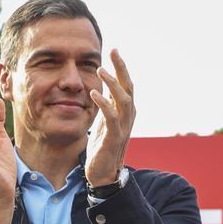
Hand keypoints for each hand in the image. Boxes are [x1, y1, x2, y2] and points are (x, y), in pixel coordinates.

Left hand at [85, 49, 135, 186]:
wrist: (103, 174)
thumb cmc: (103, 146)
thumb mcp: (105, 120)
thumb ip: (108, 103)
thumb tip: (106, 84)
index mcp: (126, 112)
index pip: (127, 85)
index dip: (121, 67)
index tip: (114, 50)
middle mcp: (128, 117)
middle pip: (129, 88)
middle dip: (122, 69)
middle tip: (114, 51)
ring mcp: (122, 128)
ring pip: (123, 100)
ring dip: (113, 84)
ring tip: (100, 69)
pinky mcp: (113, 138)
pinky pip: (111, 118)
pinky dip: (103, 104)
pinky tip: (93, 93)